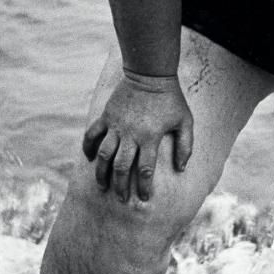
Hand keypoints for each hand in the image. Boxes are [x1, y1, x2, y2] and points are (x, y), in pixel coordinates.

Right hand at [82, 71, 193, 201]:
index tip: (143, 198)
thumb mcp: (185, 121)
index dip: (143, 187)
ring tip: (102, 187)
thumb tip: (182, 168)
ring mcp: (116, 125)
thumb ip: (185, 145)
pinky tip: (90, 159)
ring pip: (104, 155)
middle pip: (121, 167)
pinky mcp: (106, 116)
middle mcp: (131, 134)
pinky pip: (92, 135)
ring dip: (102, 173)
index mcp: (150, 137)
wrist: (150, 74)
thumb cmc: (171, 99)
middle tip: (121, 199)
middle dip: (120, 186)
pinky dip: (88, 147)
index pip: (145, 169)